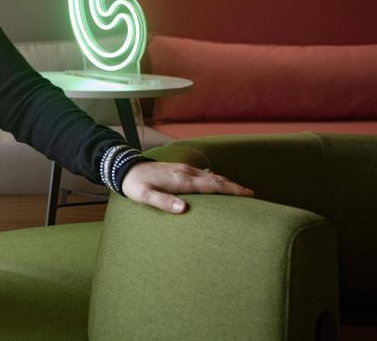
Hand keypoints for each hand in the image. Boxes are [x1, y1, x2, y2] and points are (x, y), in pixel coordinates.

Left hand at [121, 162, 253, 213]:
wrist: (124, 167)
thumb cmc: (134, 185)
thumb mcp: (145, 196)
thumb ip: (163, 202)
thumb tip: (184, 208)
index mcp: (181, 180)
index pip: (212, 185)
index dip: (231, 190)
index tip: (249, 194)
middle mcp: (185, 172)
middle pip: (215, 179)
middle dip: (234, 186)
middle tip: (252, 195)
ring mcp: (183, 169)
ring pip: (210, 175)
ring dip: (225, 182)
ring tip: (239, 190)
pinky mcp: (179, 169)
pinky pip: (202, 174)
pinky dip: (214, 178)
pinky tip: (216, 182)